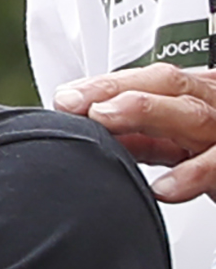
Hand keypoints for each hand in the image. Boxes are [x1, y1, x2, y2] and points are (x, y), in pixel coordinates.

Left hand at [54, 64, 215, 201]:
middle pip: (172, 86)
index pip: (153, 81)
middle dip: (122, 89)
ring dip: (150, 113)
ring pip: (195, 115)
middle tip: (80, 102)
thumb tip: (93, 131)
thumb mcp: (181, 145)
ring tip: (108, 118)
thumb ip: (145, 137)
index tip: (66, 97)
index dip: (109, 84)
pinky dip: (194, 173)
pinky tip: (165, 187)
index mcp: (201, 96)